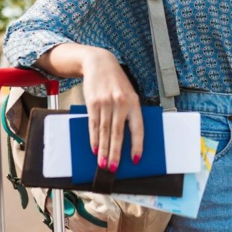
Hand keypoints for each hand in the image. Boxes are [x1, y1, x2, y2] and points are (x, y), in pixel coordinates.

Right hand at [81, 50, 142, 172]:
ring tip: (102, 164)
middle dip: (115, 153)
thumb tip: (125, 139)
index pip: (138, 128)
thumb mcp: (128, 94)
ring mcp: (106, 103)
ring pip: (104, 131)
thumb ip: (128, 113)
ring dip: (103, 150)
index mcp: (134, 103)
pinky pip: (93, 124)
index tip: (135, 159)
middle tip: (113, 168)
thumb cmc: (116, 82)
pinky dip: (93, 139)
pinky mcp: (93, 102)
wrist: (100, 63)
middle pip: (118, 133)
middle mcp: (121, 103)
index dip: (137, 145)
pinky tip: (94, 149)